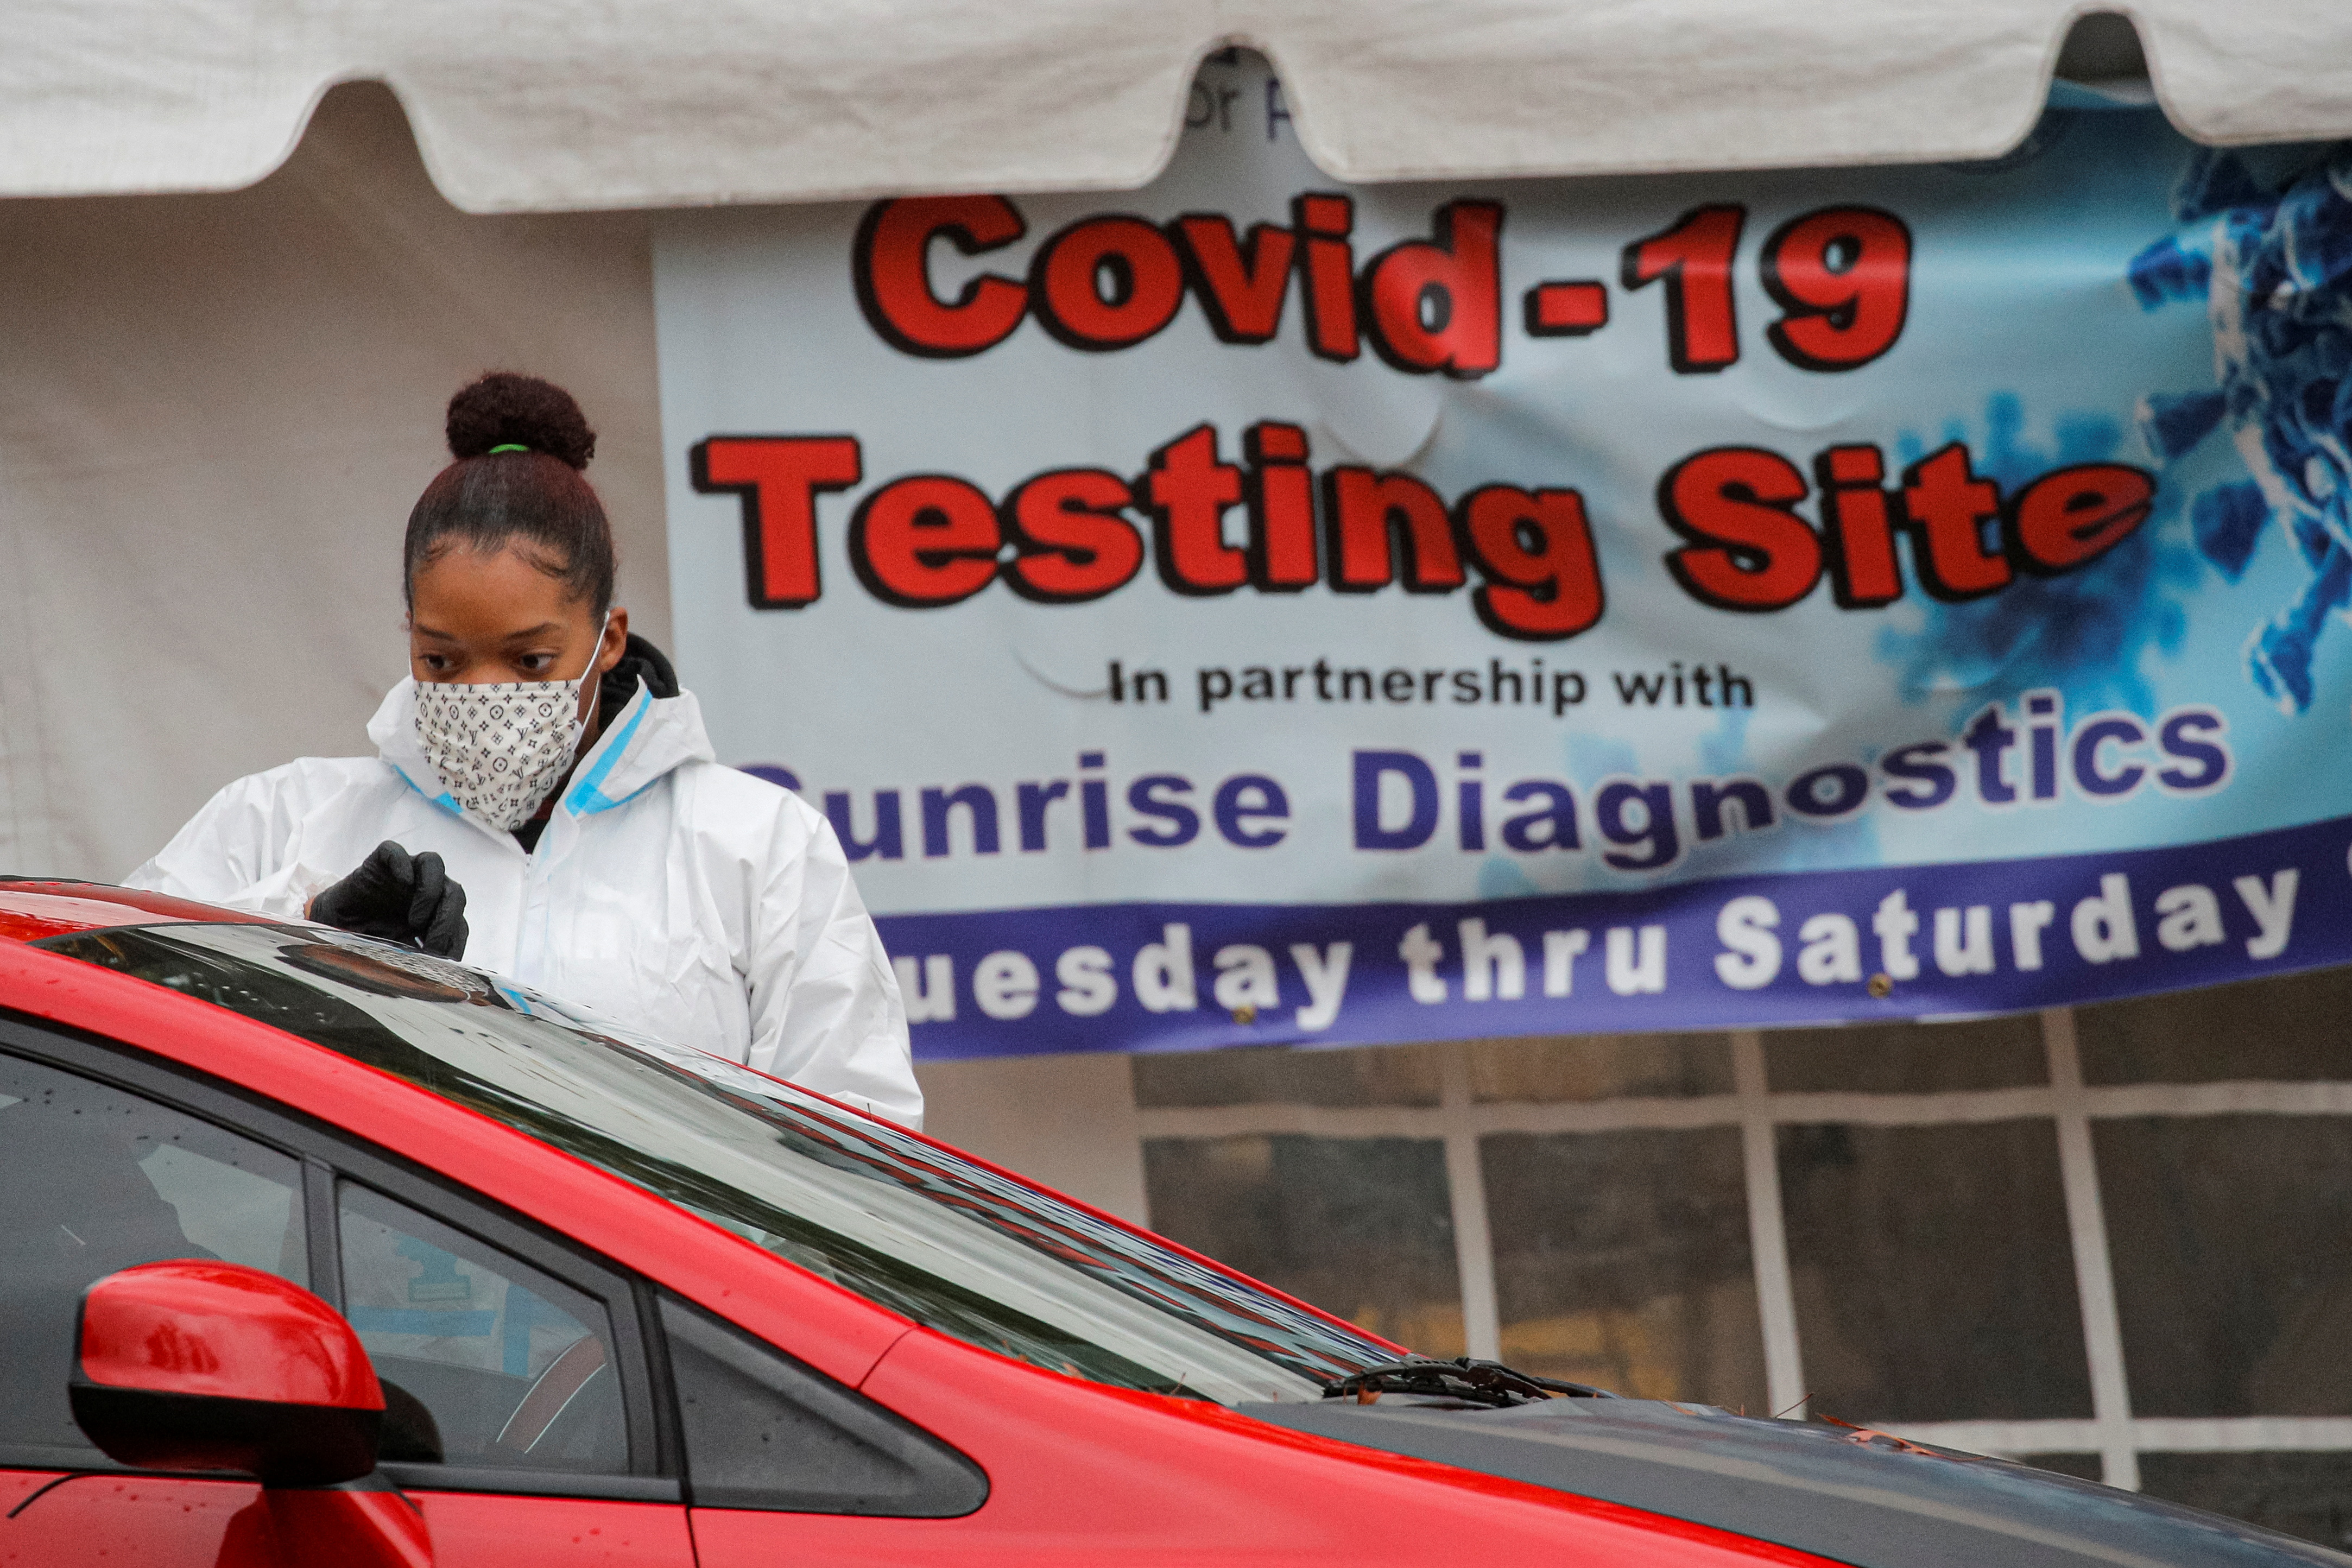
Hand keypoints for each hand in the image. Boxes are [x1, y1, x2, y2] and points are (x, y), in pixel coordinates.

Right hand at [308, 841, 468, 958]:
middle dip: (447, 920)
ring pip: (433, 863)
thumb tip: (447, 975)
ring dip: (431, 892)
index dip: (455, 939)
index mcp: (436, 911)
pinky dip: (401, 863)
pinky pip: (393, 852)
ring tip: (416, 921)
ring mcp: (405, 873)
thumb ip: (423, 957)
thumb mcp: (400, 953)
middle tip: (432, 944)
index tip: (444, 961)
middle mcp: (426, 889)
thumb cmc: (371, 941)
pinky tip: (402, 881)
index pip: (458, 920)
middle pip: (453, 891)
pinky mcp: (379, 862)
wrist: (333, 929)